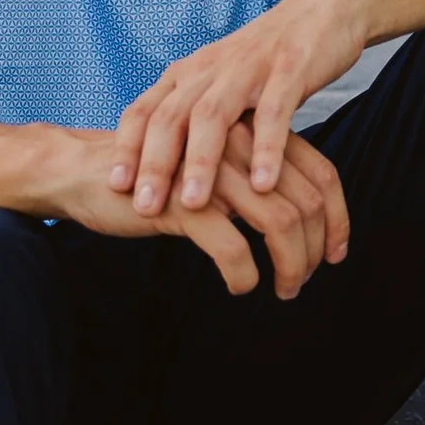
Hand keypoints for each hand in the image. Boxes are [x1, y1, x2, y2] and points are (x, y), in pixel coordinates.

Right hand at [37, 115, 344, 299]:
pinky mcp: (183, 202)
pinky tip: (239, 286)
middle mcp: (241, 146)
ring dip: (290, 265)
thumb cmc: (156, 176)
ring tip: (283, 289)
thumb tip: (300, 219)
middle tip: (301, 281)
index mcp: (253, 135)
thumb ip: (253, 181)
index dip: (338, 220)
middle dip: (314, 250)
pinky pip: (233, 246)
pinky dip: (244, 274)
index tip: (335, 255)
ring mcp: (214, 172)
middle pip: (308, 202)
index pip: (321, 175)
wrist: (86, 172)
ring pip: (280, 223)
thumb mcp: (214, 171)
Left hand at [109, 0, 368, 244]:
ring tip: (194, 204)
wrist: (321, 10)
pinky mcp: (289, 68)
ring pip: (214, 115)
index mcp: (188, 74)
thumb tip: (169, 174)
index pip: (144, 110)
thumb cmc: (264, 60)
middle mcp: (210, 69)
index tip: (116, 187)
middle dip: (155, 164)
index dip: (127, 148)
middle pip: (171, 117)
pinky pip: (274, 111)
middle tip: (146, 206)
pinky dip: (267, 148)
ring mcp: (248, 68)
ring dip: (201, 162)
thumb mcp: (218, 86)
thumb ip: (195, 123)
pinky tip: (264, 185)